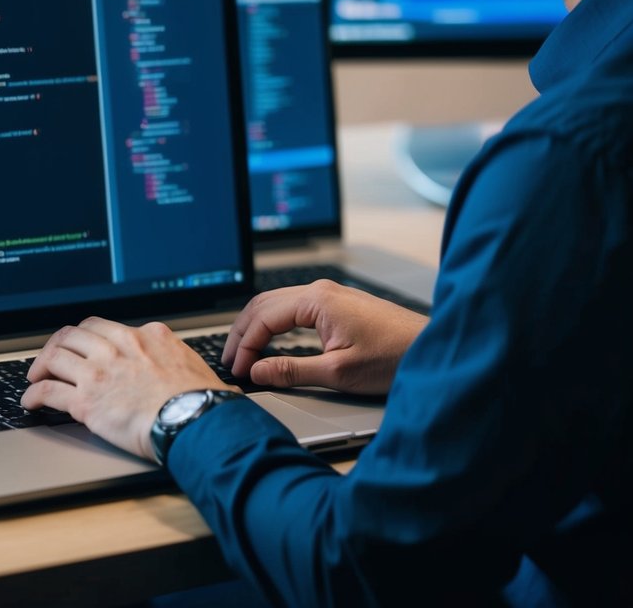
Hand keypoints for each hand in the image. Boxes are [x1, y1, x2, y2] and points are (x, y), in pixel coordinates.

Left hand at [22, 317, 234, 460]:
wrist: (197, 421)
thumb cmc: (203, 401)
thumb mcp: (194, 365)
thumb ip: (178, 359)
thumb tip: (193, 371)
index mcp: (147, 336)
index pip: (104, 326)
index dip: (87, 336)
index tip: (81, 344)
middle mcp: (119, 347)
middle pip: (73, 334)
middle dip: (58, 344)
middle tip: (51, 357)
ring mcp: (100, 372)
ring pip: (55, 357)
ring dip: (40, 366)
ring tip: (35, 377)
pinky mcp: (87, 401)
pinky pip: (49, 392)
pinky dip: (34, 395)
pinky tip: (31, 401)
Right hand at [225, 280, 427, 394]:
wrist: (434, 350)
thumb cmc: (395, 357)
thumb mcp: (338, 372)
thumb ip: (291, 371)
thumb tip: (257, 371)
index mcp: (317, 300)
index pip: (263, 318)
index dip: (245, 346)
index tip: (238, 370)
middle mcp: (320, 291)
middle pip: (263, 305)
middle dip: (242, 334)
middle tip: (230, 361)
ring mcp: (329, 295)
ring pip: (275, 304)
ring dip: (256, 328)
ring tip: (243, 354)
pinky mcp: (337, 305)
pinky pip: (292, 309)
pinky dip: (273, 326)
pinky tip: (269, 342)